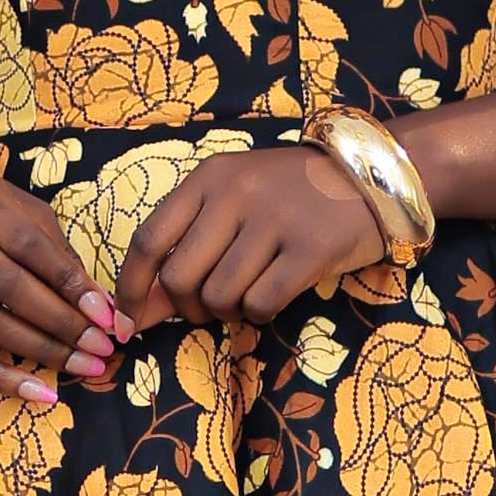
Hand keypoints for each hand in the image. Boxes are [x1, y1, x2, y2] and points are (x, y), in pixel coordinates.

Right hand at [0, 163, 122, 405]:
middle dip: (61, 323)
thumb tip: (98, 302)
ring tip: (80, 366)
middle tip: (100, 348)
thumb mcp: (11, 206)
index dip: (71, 284)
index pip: (30, 246)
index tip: (107, 315)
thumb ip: (52, 247)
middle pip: (7, 286)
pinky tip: (34, 391)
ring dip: (38, 351)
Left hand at [112, 141, 391, 330]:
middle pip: (178, 279)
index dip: (130, 288)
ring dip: (227, 311)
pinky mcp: (310, 250)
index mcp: (208, 178)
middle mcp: (236, 194)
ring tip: (248, 292)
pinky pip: (260, 304)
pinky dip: (258, 314)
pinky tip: (272, 295)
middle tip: (207, 306)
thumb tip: (136, 313)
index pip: (148, 240)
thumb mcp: (232, 204)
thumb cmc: (289, 194)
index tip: (127, 320)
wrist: (368, 176)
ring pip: (219, 297)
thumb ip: (184, 249)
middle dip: (185, 308)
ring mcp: (274, 221)